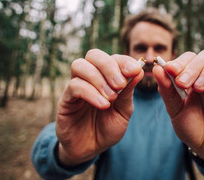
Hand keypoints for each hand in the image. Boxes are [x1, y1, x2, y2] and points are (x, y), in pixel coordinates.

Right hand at [56, 49, 143, 165]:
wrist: (91, 148)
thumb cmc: (108, 127)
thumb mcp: (124, 110)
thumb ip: (129, 92)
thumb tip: (138, 71)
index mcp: (106, 77)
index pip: (112, 58)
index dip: (124, 61)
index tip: (135, 71)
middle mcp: (89, 77)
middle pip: (93, 54)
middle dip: (109, 66)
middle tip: (120, 85)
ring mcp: (76, 86)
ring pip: (80, 65)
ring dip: (98, 79)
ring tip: (111, 97)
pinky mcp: (65, 99)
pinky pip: (74, 86)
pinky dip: (91, 93)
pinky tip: (103, 105)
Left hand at [153, 50, 203, 162]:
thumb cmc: (190, 127)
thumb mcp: (175, 110)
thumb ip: (167, 90)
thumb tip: (157, 68)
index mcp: (193, 76)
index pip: (189, 57)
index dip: (180, 61)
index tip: (169, 69)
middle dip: (193, 67)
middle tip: (183, 83)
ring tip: (199, 89)